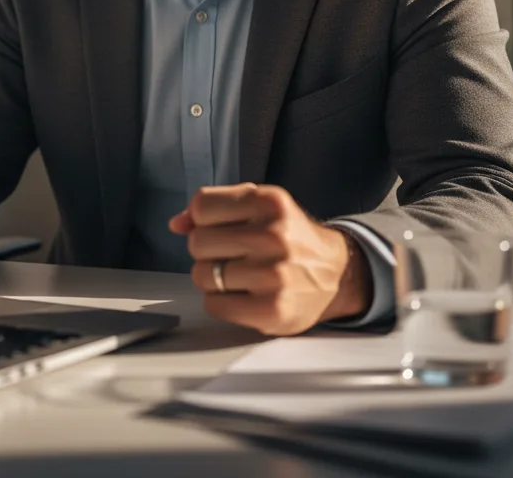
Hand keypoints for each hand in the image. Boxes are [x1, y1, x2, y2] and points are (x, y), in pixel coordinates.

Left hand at [169, 183, 371, 335]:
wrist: (336, 273)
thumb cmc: (289, 236)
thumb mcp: (260, 206)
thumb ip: (216, 206)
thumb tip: (176, 223)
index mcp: (269, 202)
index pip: (202, 205)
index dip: (200, 218)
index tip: (216, 225)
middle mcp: (273, 235)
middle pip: (198, 242)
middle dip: (206, 249)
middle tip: (228, 253)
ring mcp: (274, 274)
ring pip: (202, 275)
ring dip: (211, 277)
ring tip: (235, 274)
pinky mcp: (272, 309)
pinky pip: (214, 305)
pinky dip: (219, 301)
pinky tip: (240, 294)